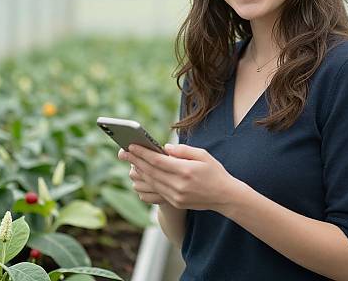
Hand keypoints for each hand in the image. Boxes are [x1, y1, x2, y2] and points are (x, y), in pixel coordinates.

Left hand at [118, 143, 238, 211]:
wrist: (224, 196)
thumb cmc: (215, 171)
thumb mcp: (203, 155)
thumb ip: (183, 150)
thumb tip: (165, 148)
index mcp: (185, 171)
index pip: (158, 161)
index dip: (142, 153)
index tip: (131, 145)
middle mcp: (178, 185)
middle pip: (151, 172)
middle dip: (135, 160)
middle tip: (123, 151)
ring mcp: (176, 196)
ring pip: (151, 183)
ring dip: (138, 172)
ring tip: (130, 163)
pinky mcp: (175, 203)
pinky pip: (155, 193)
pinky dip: (145, 185)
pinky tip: (140, 178)